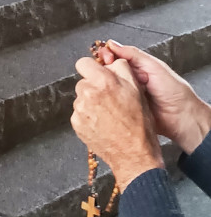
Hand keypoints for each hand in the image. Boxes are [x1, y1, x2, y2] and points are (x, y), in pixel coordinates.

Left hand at [72, 57, 164, 192]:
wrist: (134, 154)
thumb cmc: (138, 123)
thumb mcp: (136, 89)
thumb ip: (121, 69)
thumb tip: (112, 61)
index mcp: (103, 81)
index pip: (83, 63)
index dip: (92, 68)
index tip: (98, 74)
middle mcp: (87, 93)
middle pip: (84, 82)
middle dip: (94, 86)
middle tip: (110, 98)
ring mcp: (80, 110)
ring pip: (82, 98)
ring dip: (92, 102)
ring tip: (109, 113)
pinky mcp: (77, 124)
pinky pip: (80, 113)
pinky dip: (89, 116)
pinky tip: (104, 123)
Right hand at [96, 41, 210, 155]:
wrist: (182, 117)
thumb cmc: (174, 91)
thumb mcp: (154, 66)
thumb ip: (134, 55)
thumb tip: (112, 44)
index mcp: (137, 67)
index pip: (115, 57)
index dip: (107, 55)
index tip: (102, 56)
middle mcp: (130, 80)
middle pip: (108, 71)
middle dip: (102, 69)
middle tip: (102, 70)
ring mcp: (126, 95)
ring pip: (108, 87)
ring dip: (103, 86)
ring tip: (101, 84)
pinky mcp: (124, 109)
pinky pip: (111, 103)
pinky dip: (106, 100)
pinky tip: (102, 98)